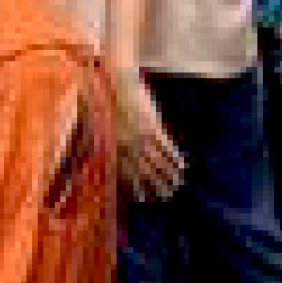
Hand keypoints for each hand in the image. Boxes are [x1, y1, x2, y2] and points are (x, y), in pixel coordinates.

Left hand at [111, 68, 187, 201]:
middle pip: (146, 174)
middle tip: (166, 197)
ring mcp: (143, 139)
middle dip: (156, 187)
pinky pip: (167, 148)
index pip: (128, 176)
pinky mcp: (154, 127)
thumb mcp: (99, 127)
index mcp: (114, 149)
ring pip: (159, 163)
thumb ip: (103, 145)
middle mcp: (129, 148)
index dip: (137, 188)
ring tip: (177, 185)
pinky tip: (182, 166)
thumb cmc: (103, 103)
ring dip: (169, 176)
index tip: (142, 199)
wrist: (116, 83)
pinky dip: (175, 158)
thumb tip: (102, 158)